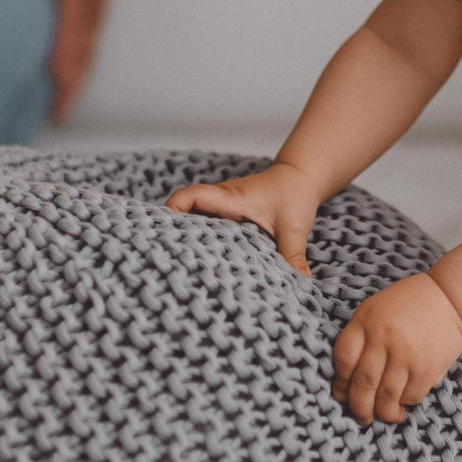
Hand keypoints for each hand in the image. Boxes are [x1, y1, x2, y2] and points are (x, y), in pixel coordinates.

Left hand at [14, 0, 118, 124]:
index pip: (73, 31)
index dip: (65, 57)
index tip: (56, 79)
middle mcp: (91, 12)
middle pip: (83, 55)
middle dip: (71, 86)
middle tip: (56, 115)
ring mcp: (96, 23)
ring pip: (87, 61)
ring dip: (74, 89)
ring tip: (57, 116)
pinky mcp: (94, 30)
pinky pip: (87, 58)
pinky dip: (77, 79)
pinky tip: (63, 99)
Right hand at [165, 162, 323, 276]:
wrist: (300, 177)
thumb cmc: (294, 195)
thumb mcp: (295, 228)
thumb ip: (293, 256)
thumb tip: (300, 284)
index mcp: (231, 199)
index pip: (192, 197)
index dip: (173, 209)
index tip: (161, 231)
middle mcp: (220, 201)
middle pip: (183, 210)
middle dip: (170, 231)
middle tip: (163, 259)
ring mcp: (221, 207)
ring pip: (192, 218)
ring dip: (184, 236)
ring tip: (175, 266)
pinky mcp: (225, 214)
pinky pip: (205, 224)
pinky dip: (199, 237)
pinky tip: (199, 262)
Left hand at [332, 273, 461, 426]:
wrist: (451, 300)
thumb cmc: (408, 305)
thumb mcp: (375, 309)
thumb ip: (360, 337)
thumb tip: (348, 381)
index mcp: (367, 320)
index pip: (344, 359)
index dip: (339, 382)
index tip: (342, 394)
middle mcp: (385, 338)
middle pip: (363, 383)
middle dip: (358, 407)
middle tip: (361, 417)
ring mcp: (407, 355)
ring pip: (386, 397)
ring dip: (382, 412)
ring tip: (383, 415)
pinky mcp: (428, 368)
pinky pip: (410, 396)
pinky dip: (404, 403)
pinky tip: (404, 401)